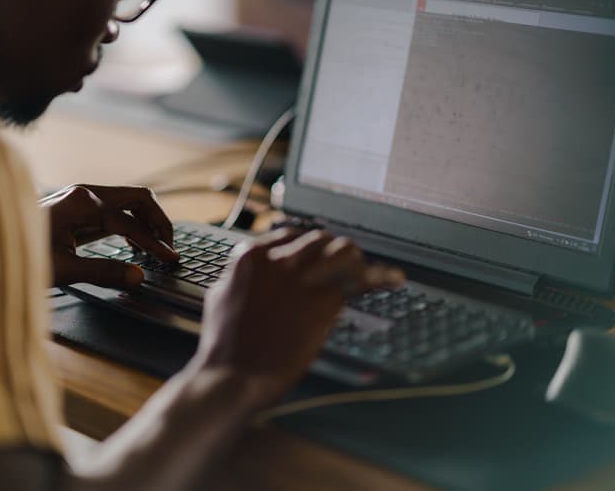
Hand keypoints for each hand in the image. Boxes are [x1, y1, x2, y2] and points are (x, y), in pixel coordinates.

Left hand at [40, 184, 178, 287]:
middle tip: (169, 247)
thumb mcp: (64, 270)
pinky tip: (134, 244)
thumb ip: (104, 272)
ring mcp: (82, 198)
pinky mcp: (79, 207)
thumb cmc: (20, 257)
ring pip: (129, 202)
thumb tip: (138, 277)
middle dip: (158, 222)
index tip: (170, 259)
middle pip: (138, 198)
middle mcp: (85, 194)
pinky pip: (116, 210)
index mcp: (83, 203)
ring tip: (157, 247)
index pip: (131, 224)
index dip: (154, 244)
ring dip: (147, 221)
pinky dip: (131, 224)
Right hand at [192, 229, 404, 407]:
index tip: (318, 259)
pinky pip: (361, 279)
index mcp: (251, 257)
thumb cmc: (225, 346)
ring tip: (363, 272)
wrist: (234, 377)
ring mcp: (303, 278)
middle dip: (331, 254)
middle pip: (318, 240)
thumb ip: (242, 277)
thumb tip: (259, 271)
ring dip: (354, 259)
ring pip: (342, 249)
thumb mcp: (221, 297)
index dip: (307, 249)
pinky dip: (381, 277)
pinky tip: (394, 278)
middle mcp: (279, 260)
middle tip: (342, 269)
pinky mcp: (324, 300)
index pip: (289, 236)